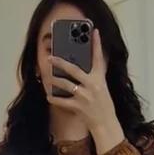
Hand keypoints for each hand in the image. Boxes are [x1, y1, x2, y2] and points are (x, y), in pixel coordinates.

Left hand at [47, 29, 123, 154]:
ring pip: (65, 85)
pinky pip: (62, 101)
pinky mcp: (78, 107)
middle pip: (74, 70)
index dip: (97, 44)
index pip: (99, 58)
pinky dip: (54, 99)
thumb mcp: (102, 87)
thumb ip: (93, 76)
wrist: (105, 123)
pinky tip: (49, 96)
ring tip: (48, 77)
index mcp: (100, 78)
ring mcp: (85, 96)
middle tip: (50, 57)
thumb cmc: (103, 104)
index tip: (94, 31)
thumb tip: (80, 66)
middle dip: (60, 62)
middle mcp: (93, 85)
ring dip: (54, 81)